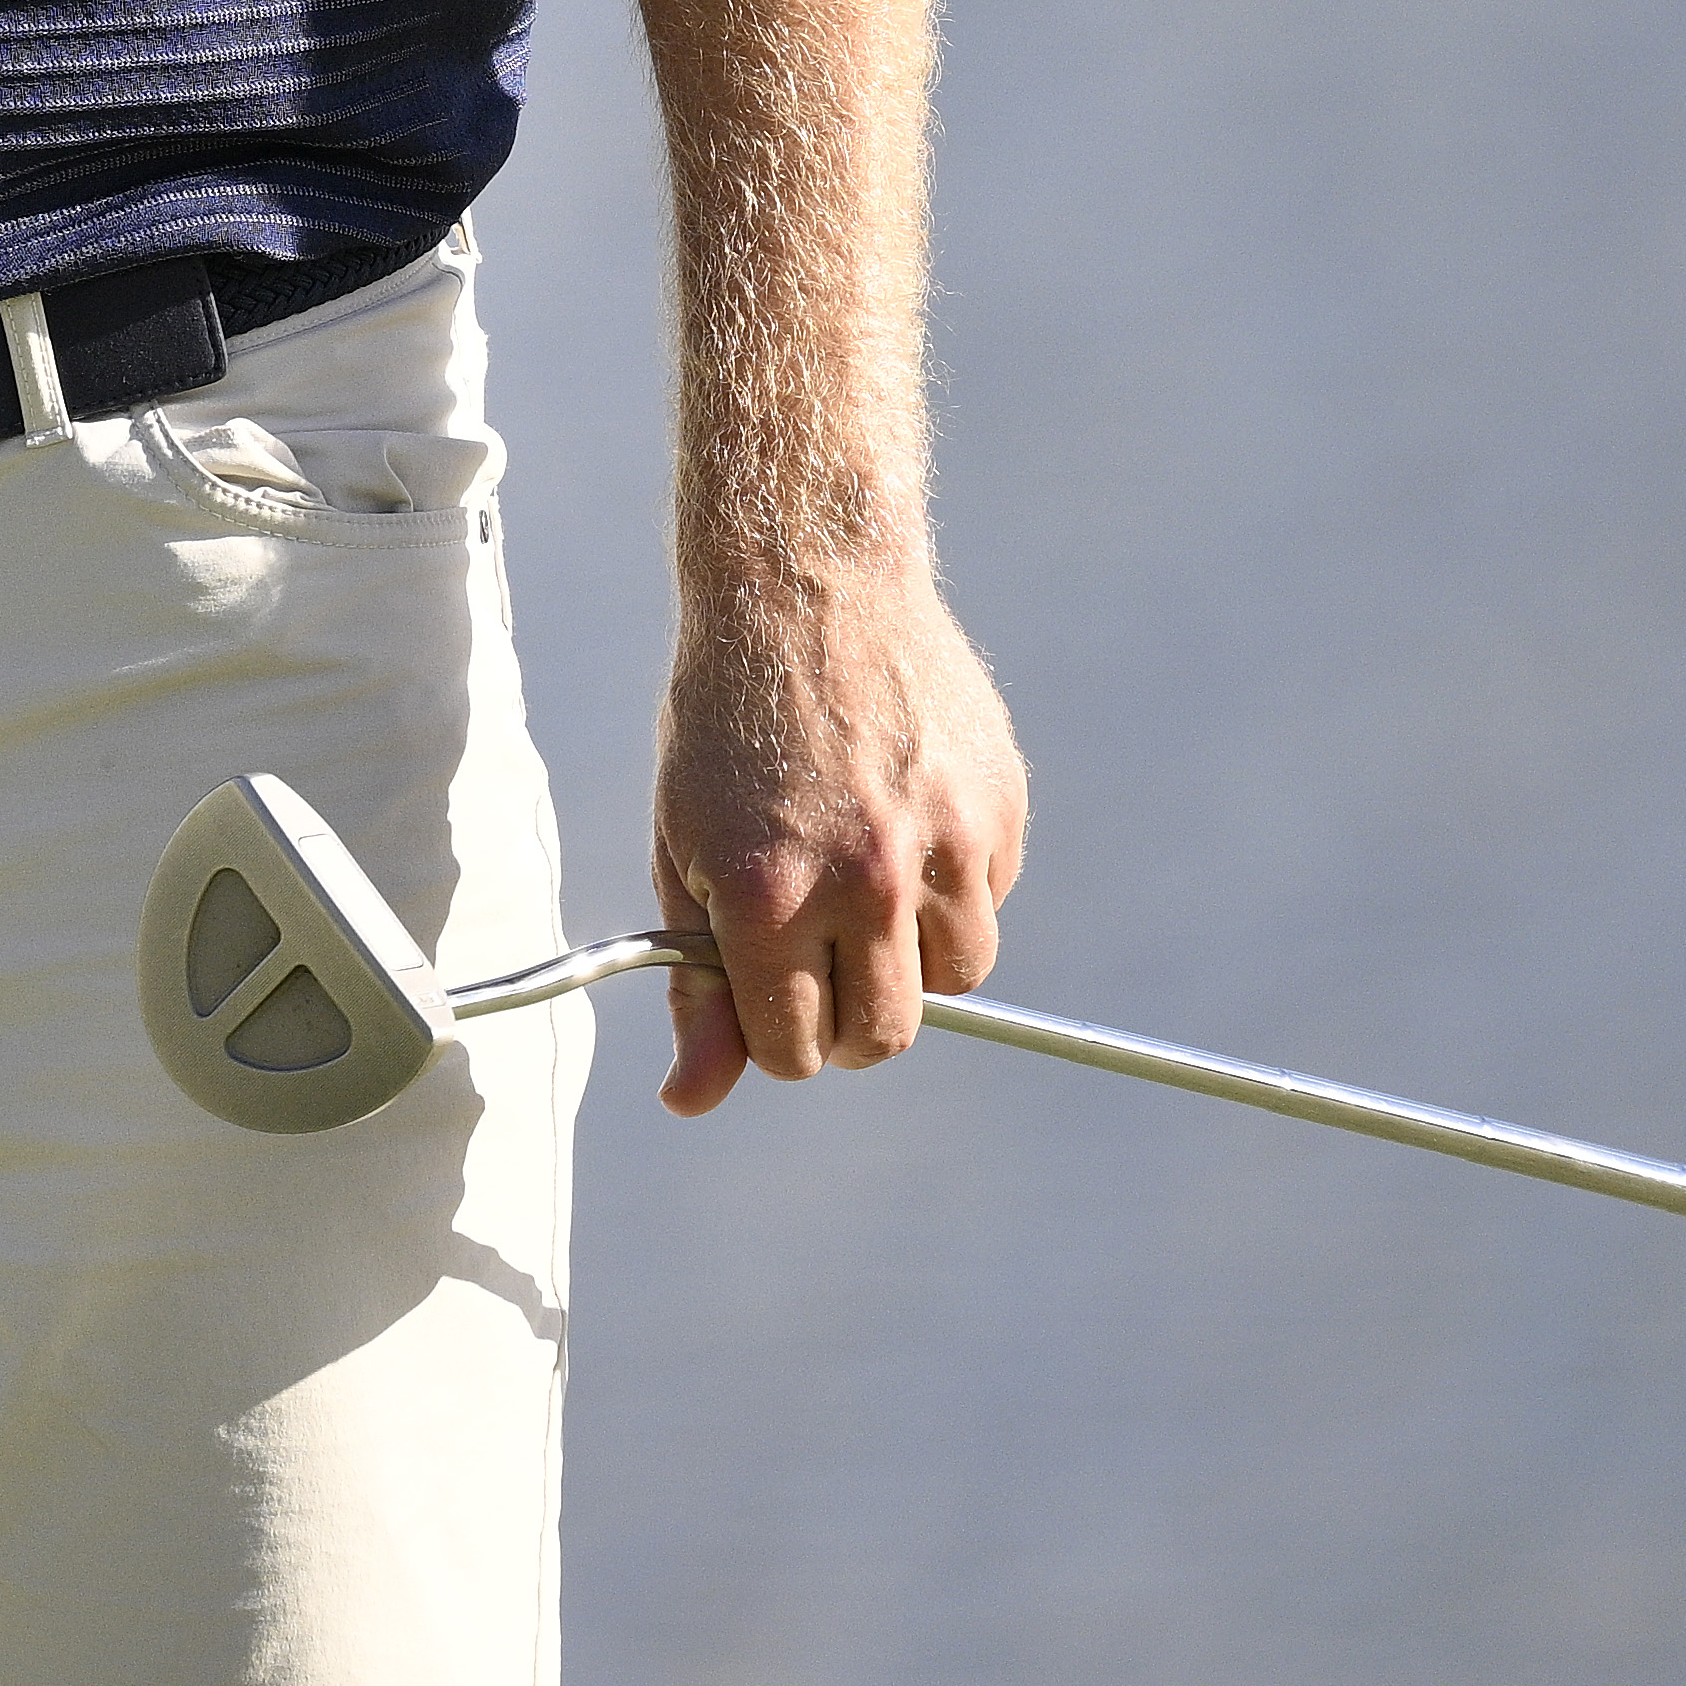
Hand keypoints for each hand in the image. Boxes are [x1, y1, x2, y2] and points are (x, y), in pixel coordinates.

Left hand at [648, 560, 1024, 1118]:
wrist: (802, 587)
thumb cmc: (723, 725)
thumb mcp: (685, 850)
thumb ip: (697, 982)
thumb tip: (692, 1097)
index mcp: (771, 900)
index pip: (797, 1050)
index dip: (782, 1040)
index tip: (775, 1003)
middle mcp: (866, 883)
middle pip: (888, 1034)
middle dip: (852, 1025)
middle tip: (826, 969)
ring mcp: (945, 846)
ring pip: (958, 979)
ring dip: (913, 960)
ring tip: (866, 888)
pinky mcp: (1000, 811)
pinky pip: (990, 902)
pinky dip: (955, 891)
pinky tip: (905, 824)